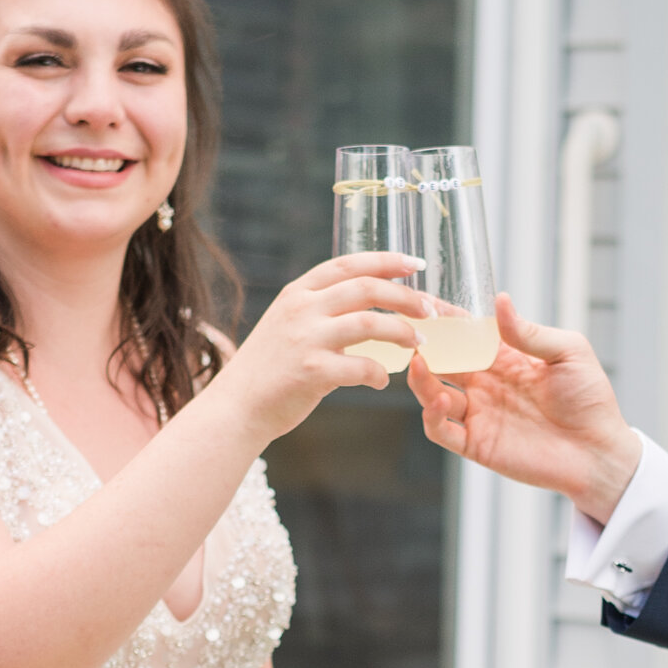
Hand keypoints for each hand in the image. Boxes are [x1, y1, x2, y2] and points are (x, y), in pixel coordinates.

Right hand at [225, 254, 426, 442]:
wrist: (236, 406)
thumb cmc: (269, 368)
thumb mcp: (287, 323)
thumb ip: (320, 308)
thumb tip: (366, 302)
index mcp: (298, 292)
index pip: (349, 264)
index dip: (386, 260)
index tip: (416, 264)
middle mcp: (302, 309)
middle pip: (367, 287)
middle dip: (406, 296)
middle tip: (430, 310)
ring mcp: (305, 339)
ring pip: (369, 322)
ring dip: (401, 331)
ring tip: (418, 342)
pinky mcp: (311, 371)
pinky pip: (360, 367)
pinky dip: (379, 373)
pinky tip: (382, 381)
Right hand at [408, 293, 642, 522]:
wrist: (599, 451)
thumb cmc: (591, 400)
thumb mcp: (568, 353)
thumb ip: (530, 332)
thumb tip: (501, 301)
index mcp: (506, 358)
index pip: (465, 334)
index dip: (444, 319)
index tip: (425, 303)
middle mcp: (487, 384)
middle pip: (442, 362)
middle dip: (423, 347)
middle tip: (406, 332)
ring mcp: (480, 415)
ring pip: (433, 394)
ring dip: (420, 379)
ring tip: (418, 364)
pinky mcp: (478, 444)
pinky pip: (442, 431)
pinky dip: (432, 417)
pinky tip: (442, 401)